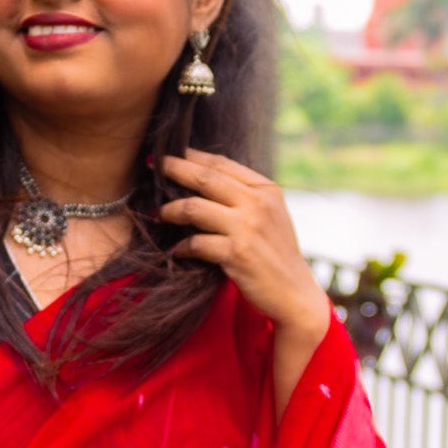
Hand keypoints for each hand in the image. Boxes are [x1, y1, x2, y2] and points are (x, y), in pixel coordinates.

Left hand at [157, 148, 331, 337]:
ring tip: (161, 214)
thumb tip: (203, 178)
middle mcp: (257, 204)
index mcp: (266, 190)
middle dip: (174, 170)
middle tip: (154, 167)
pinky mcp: (236, 254)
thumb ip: (246, 195)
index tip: (169, 154)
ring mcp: (247, 228)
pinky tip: (177, 250)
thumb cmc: (276, 254)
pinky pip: (196, 243)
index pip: (222, 164)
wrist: (294, 293)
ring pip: (194, 208)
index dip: (192, 156)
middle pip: (205, 178)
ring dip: (171, 210)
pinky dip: (182, 247)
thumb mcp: (270, 215)